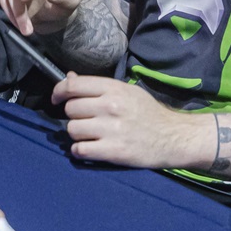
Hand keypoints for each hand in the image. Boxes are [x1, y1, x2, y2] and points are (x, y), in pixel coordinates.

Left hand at [53, 75, 203, 167]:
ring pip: (72, 129)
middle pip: (70, 109)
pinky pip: (80, 150)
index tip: (56, 98)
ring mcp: (111, 129)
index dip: (59, 91)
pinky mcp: (113, 151)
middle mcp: (110, 106)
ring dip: (77, 134)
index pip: (73, 85)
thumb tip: (69, 79)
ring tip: (91, 135)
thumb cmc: (148, 113)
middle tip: (86, 120)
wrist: (173, 137)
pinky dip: (80, 150)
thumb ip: (97, 87)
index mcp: (113, 89)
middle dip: (74, 116)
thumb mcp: (126, 92)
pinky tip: (90, 148)